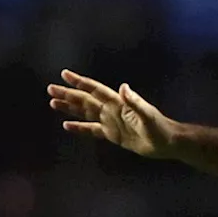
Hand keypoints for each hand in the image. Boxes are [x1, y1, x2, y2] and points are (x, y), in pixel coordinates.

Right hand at [47, 69, 175, 158]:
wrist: (167, 142)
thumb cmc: (160, 128)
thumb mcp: (148, 115)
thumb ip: (135, 102)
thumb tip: (123, 87)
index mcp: (118, 103)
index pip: (95, 90)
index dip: (80, 82)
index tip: (65, 74)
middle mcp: (112, 110)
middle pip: (85, 100)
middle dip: (68, 94)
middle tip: (50, 89)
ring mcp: (111, 122)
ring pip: (85, 113)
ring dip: (70, 108)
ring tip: (53, 103)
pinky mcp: (112, 135)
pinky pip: (92, 130)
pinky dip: (79, 127)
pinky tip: (67, 125)